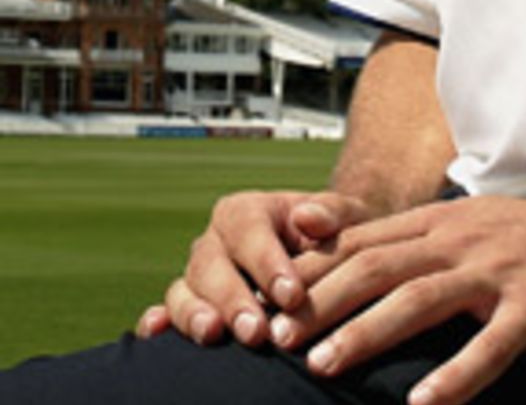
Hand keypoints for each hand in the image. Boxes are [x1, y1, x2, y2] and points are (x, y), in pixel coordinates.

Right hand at [136, 188, 373, 346]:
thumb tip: (306, 216)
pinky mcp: (190, 306)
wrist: (329, 261)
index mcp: (250, 211)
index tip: (292, 295)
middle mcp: (216, 241)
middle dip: (233, 298)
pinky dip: (158, 322)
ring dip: (194, 313)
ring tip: (213, 335)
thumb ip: (332, 213)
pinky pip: (166, 312)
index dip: (267, 262)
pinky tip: (156, 335)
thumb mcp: (347, 218)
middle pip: (211, 264)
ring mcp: (198, 275)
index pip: (250, 230)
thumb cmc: (339, 237)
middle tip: (257, 332)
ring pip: (183, 290)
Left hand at [269, 192, 525, 404]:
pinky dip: (456, 375)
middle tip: (278, 338)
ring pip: (421, 300)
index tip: (267, 300)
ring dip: (367, 333)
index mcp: (439, 223)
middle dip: (323, 303)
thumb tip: (345, 259)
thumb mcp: (464, 227)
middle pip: (378, 267)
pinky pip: (491, 345)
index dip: (314, 270)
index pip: (364, 242)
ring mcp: (496, 271)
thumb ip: (410, 242)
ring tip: (324, 366)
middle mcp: (460, 240)